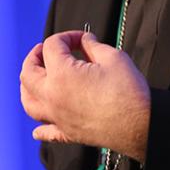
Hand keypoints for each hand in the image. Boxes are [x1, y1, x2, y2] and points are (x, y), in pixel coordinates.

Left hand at [20, 31, 150, 161]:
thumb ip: (93, 45)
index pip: (52, 46)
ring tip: (37, 76)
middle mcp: (52, 97)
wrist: (141, 126)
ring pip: (28, 102)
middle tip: (47, 49)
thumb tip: (85, 40)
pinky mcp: (68, 133)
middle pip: (28, 72)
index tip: (81, 38)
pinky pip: (46, 131)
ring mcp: (57, 117)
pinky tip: (39, 126)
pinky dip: (40, 127)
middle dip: (36, 55)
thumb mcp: (113, 57)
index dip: (67, 36)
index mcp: (61, 75)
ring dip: (29, 85)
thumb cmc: (129, 92)